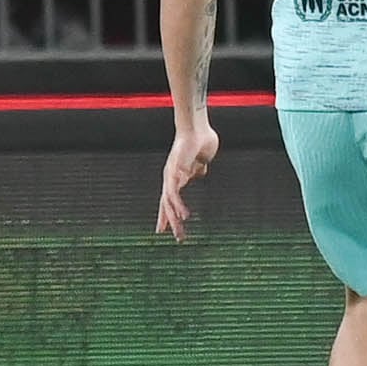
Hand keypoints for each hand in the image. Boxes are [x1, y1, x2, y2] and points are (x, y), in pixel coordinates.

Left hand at [155, 120, 218, 235]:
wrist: (197, 127)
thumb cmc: (200, 140)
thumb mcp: (201, 160)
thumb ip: (198, 168)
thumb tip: (198, 174)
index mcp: (176, 176)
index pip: (169, 200)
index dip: (167, 215)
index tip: (165, 230)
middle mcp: (170, 177)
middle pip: (167, 205)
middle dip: (172, 222)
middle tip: (179, 238)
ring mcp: (171, 174)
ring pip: (169, 201)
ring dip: (174, 218)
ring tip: (180, 231)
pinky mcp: (175, 171)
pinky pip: (175, 192)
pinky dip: (178, 205)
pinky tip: (184, 215)